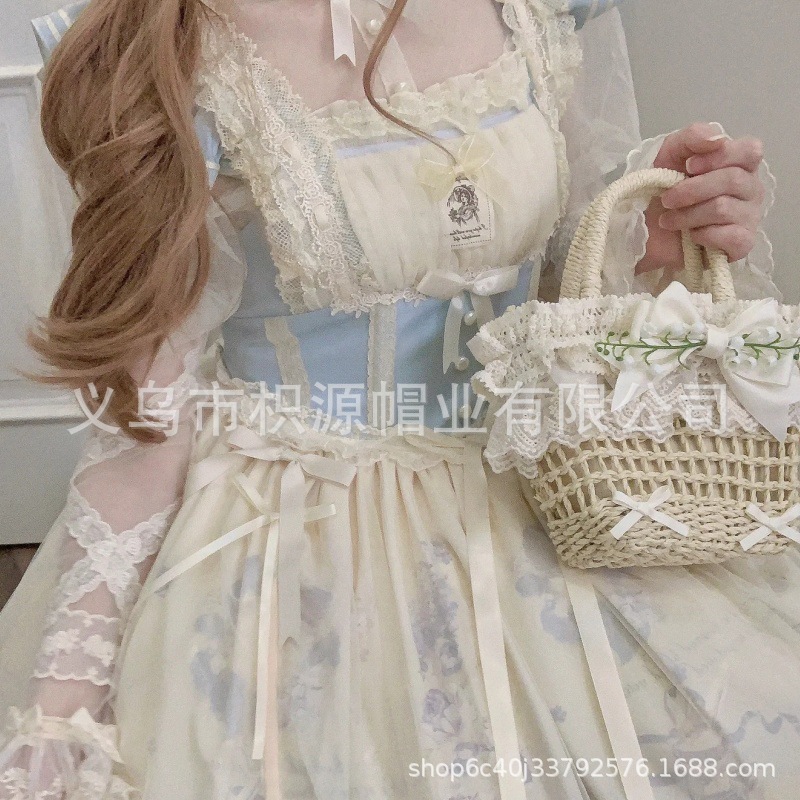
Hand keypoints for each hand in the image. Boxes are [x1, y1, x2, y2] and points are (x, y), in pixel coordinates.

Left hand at [635, 122, 765, 275]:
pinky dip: (703, 235)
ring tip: (669, 221)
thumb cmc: (661, 189)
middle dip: (692, 190)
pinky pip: (731, 236)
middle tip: (667, 200)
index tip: (688, 167)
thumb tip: (717, 139)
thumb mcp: (670, 153)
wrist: (644, 231)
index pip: (751, 151)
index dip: (719, 157)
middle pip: (734, 180)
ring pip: (723, 208)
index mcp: (739, 164)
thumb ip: (693, 136)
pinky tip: (691, 237)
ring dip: (687, 215)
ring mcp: (749, 217)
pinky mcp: (741, 244)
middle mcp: (750, 189)